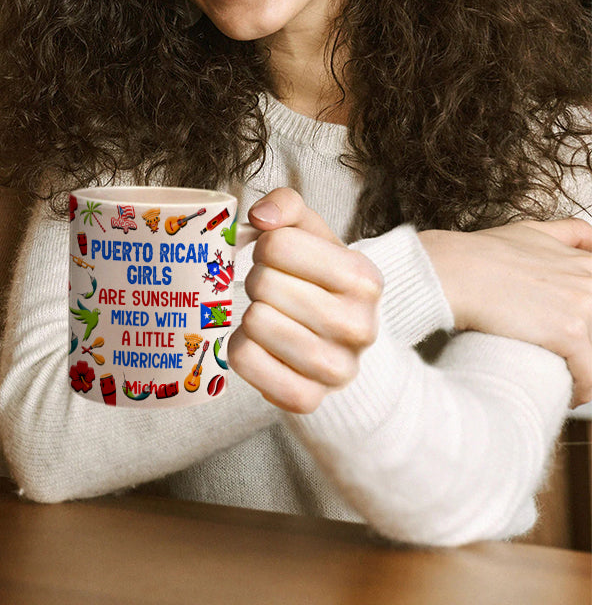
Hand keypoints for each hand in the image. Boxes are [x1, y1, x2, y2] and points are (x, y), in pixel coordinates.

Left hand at [227, 188, 382, 413]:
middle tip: (272, 290)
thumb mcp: (311, 233)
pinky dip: (240, 347)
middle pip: (262, 284)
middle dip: (257, 280)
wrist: (339, 342)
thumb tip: (260, 216)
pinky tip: (261, 344)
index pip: (277, 244)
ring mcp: (336, 370)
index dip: (266, 246)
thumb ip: (287, 205)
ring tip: (269, 315)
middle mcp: (359, 327)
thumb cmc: (317, 279)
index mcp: (364, 278)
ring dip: (250, 314)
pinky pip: (244, 360)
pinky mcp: (307, 399)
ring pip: (254, 322)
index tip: (277, 258)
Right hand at [420, 219, 591, 406]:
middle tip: (568, 355)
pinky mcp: (570, 333)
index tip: (577, 330)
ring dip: (586, 369)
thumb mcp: (528, 231)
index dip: (586, 317)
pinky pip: (590, 376)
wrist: (452, 271)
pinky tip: (568, 393)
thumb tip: (589, 237)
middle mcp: (589, 281)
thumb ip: (566, 233)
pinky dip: (582, 390)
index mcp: (583, 262)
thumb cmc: (478, 254)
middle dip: (586, 343)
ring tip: (569, 379)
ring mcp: (583, 306)